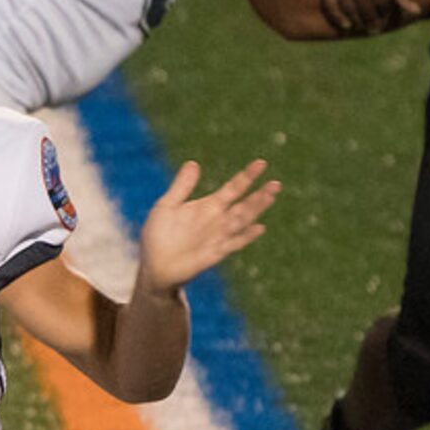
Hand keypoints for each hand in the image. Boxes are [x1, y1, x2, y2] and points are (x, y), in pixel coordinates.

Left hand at [136, 159, 279, 293]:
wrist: (153, 266)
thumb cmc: (158, 236)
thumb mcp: (166, 206)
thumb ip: (182, 187)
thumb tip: (193, 163)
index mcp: (208, 206)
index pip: (233, 188)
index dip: (247, 176)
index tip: (261, 163)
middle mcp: (218, 220)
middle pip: (244, 204)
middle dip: (260, 195)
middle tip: (276, 183)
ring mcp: (218, 237)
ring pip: (242, 220)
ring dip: (256, 209)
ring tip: (270, 196)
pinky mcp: (214, 253)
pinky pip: (233, 243)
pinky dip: (246, 236)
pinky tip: (259, 228)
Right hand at [320, 0, 415, 32]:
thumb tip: (415, 12)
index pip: (382, 3)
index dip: (385, 14)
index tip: (386, 20)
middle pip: (365, 8)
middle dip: (372, 22)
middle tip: (375, 29)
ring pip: (348, 8)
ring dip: (356, 21)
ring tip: (362, 26)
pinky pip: (329, 2)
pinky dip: (336, 16)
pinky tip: (345, 25)